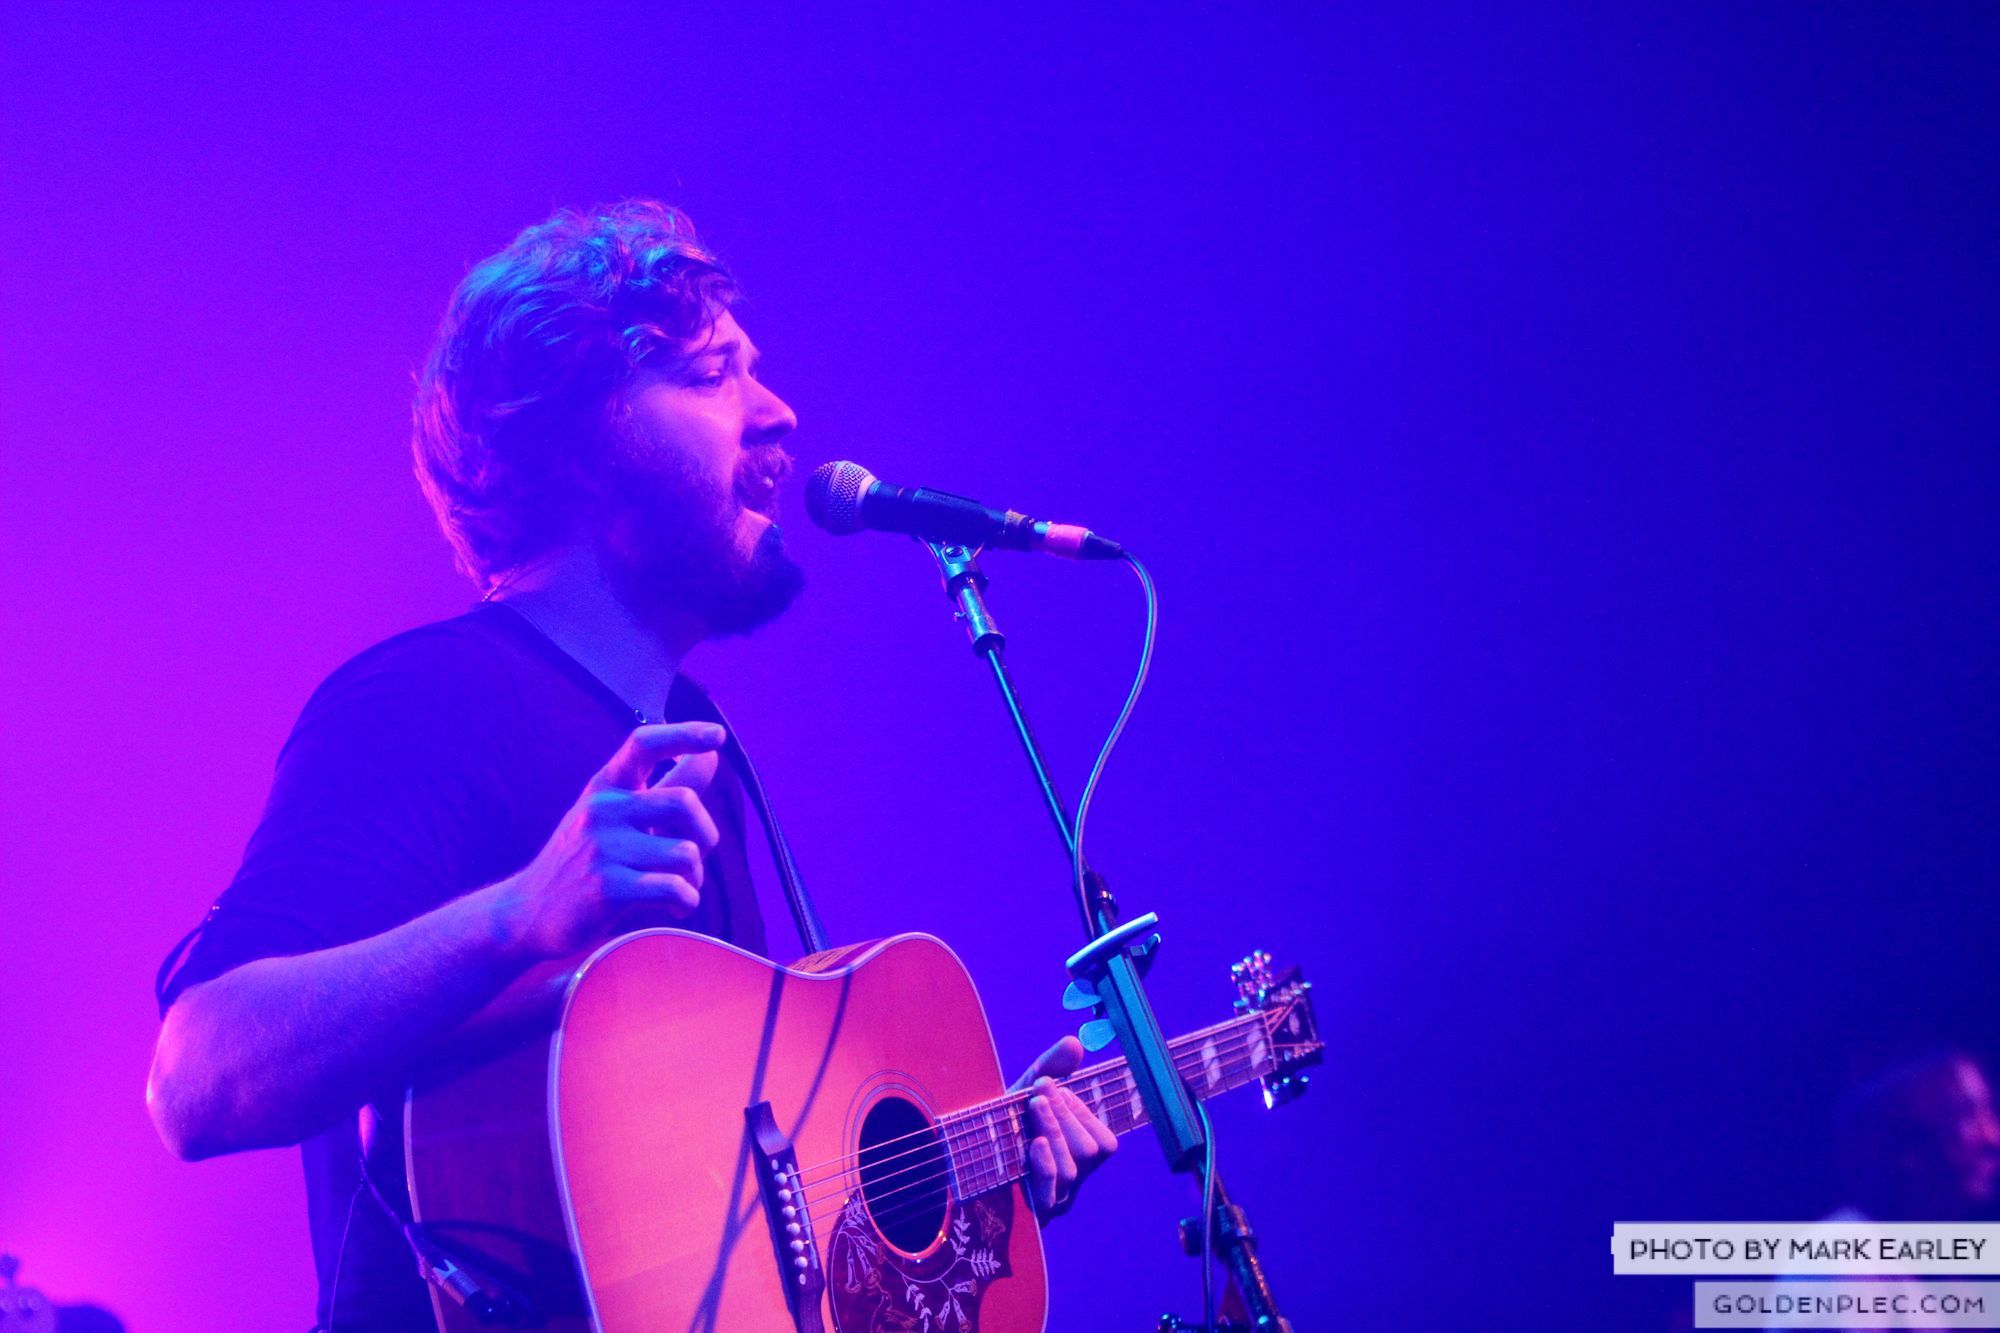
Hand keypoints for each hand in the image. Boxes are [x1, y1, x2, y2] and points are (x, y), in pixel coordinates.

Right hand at [495, 722, 724, 961]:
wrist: (528, 912)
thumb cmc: (586, 860)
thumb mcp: (616, 816)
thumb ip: (666, 788)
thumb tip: (711, 755)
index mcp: (606, 787)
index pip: (644, 744)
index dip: (683, 735)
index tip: (717, 736)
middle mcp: (602, 809)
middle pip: (685, 802)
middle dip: (706, 834)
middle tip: (695, 857)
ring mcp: (601, 848)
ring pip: (686, 853)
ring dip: (694, 877)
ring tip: (678, 888)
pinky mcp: (606, 888)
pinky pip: (674, 888)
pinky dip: (687, 902)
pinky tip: (675, 907)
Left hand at [1010, 1035, 1117, 1221]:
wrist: (963, 1149)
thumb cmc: (1004, 1119)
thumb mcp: (1028, 1089)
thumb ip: (1052, 1066)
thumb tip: (1075, 1044)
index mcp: (1079, 1155)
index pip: (1104, 1143)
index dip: (1084, 1112)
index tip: (1055, 1086)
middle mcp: (1074, 1179)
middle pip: (1090, 1152)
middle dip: (1065, 1114)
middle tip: (1041, 1092)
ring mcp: (1054, 1197)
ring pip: (1071, 1169)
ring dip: (1054, 1130)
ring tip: (1034, 1106)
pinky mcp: (1030, 1209)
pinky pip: (1049, 1192)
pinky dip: (1046, 1163)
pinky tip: (1035, 1143)